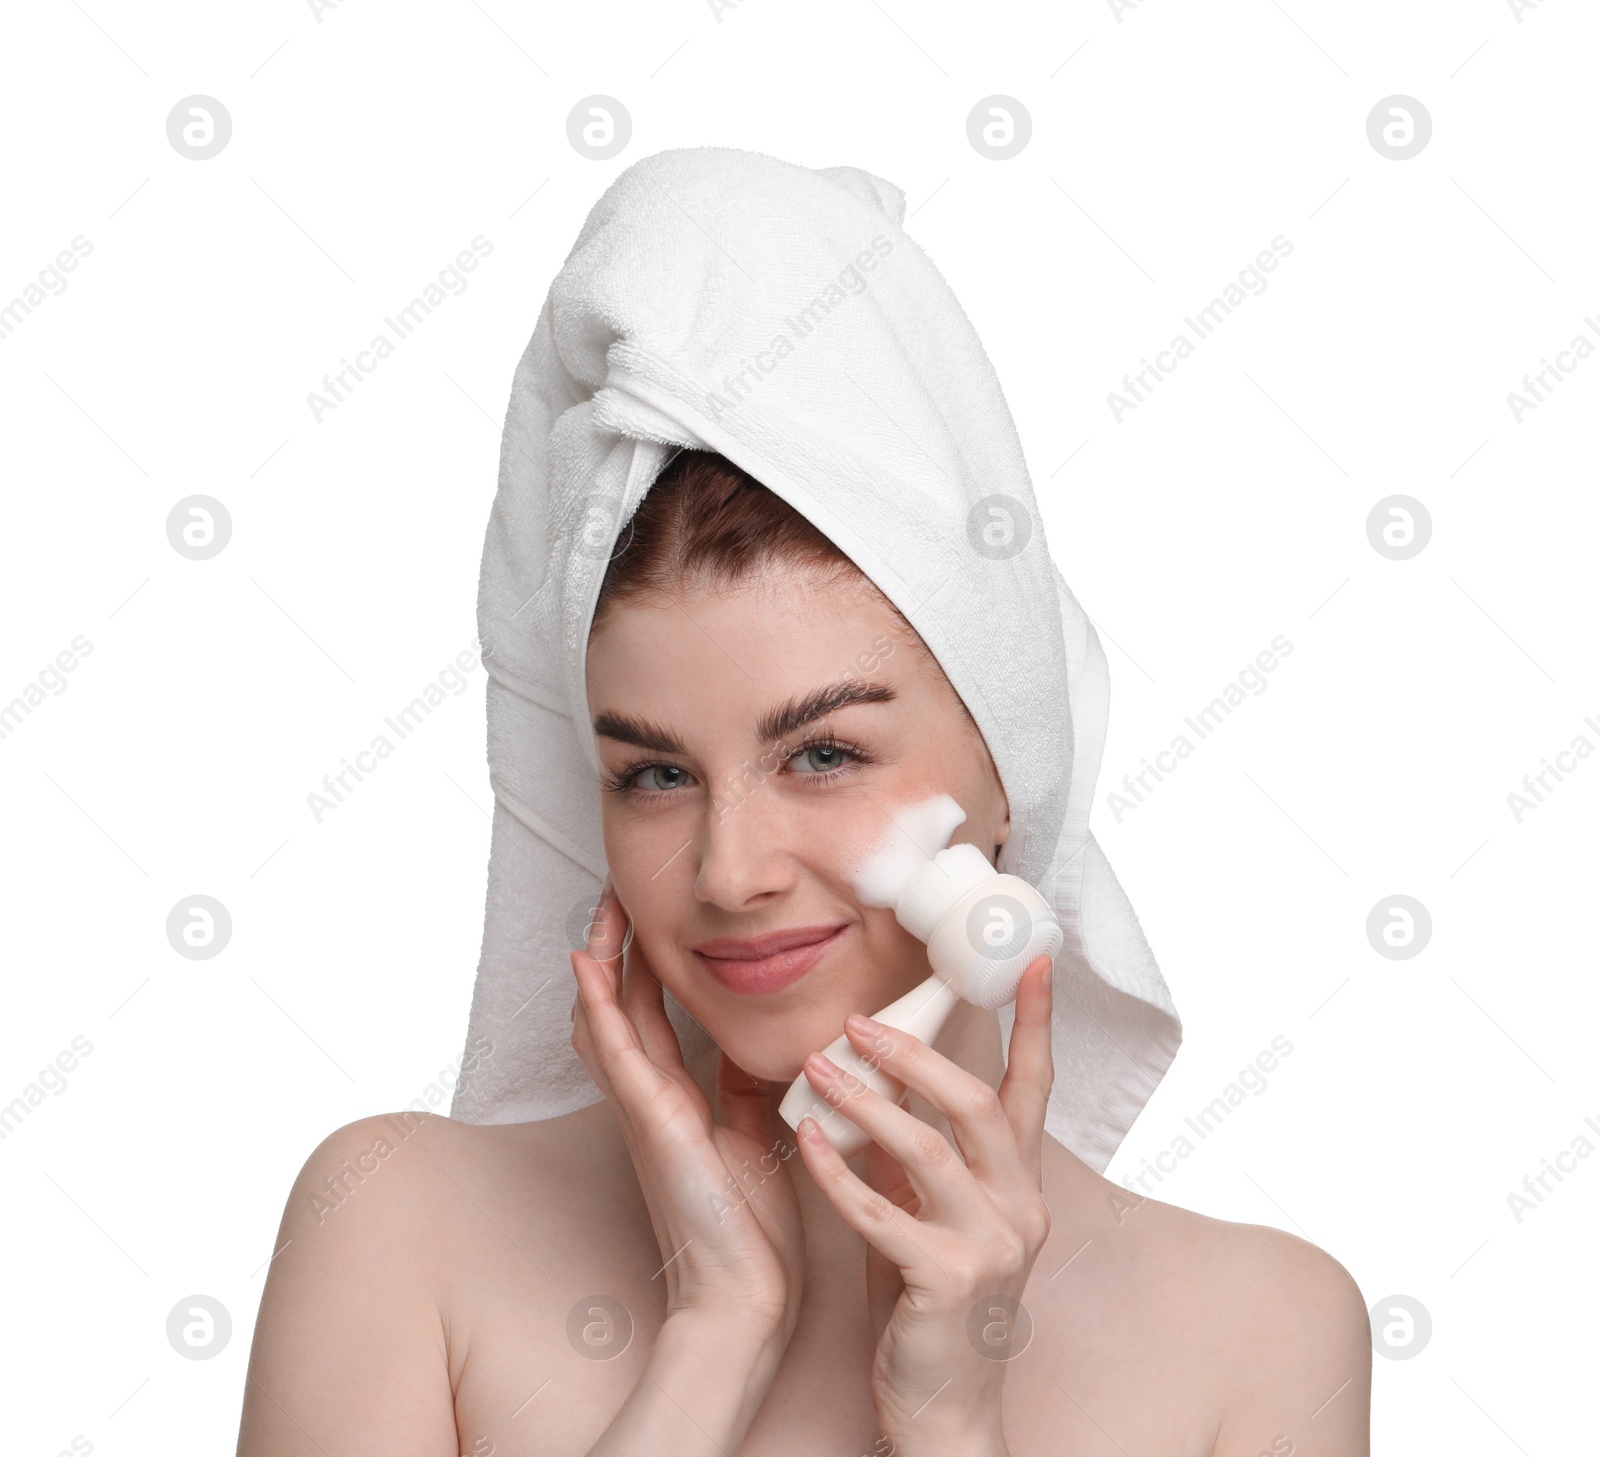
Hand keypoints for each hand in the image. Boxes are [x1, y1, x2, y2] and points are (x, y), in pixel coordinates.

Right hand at [570, 879, 806, 1346]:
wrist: (743, 1297)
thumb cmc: (748, 1229)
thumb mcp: (752, 1137)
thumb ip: (742, 1090)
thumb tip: (754, 1044)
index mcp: (674, 1101)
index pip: (649, 1016)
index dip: (643, 965)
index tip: (650, 917)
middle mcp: (649, 1098)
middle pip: (619, 1006)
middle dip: (616, 948)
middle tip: (617, 893)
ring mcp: (643, 1109)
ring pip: (606, 1018)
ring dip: (603, 959)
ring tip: (604, 907)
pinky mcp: (651, 1121)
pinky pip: (615, 1051)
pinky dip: (598, 1003)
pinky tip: (590, 962)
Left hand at [794, 954, 1055, 1455]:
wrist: (942, 1408)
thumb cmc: (928, 1301)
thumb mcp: (935, 1213)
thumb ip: (920, 1153)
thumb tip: (879, 1078)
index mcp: (1021, 1184)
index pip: (1033, 1087)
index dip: (1035, 1021)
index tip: (1031, 959)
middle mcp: (1019, 1208)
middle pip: (977, 1103)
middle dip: (916, 1053)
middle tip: (858, 1022)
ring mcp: (989, 1245)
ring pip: (929, 1147)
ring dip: (866, 1101)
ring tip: (816, 1067)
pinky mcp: (945, 1280)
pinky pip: (880, 1210)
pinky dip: (837, 1171)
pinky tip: (805, 1140)